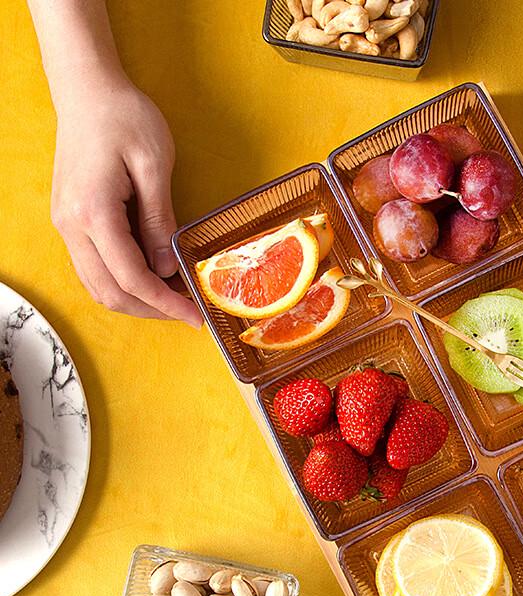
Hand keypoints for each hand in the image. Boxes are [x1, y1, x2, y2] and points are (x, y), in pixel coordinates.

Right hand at [50, 79, 201, 325]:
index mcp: (93, 213)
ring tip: (174, 298)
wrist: (88, 91)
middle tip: (188, 312)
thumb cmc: (124, 117)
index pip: (131, 278)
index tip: (195, 317)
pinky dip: (122, 283)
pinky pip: (94, 269)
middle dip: (152, 310)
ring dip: (137, 301)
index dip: (165, 304)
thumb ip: (160, 221)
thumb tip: (167, 267)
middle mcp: (72, 225)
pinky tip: (152, 278)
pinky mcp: (71, 221)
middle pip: (111, 292)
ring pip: (98, 286)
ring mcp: (66, 225)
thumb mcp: (154, 166)